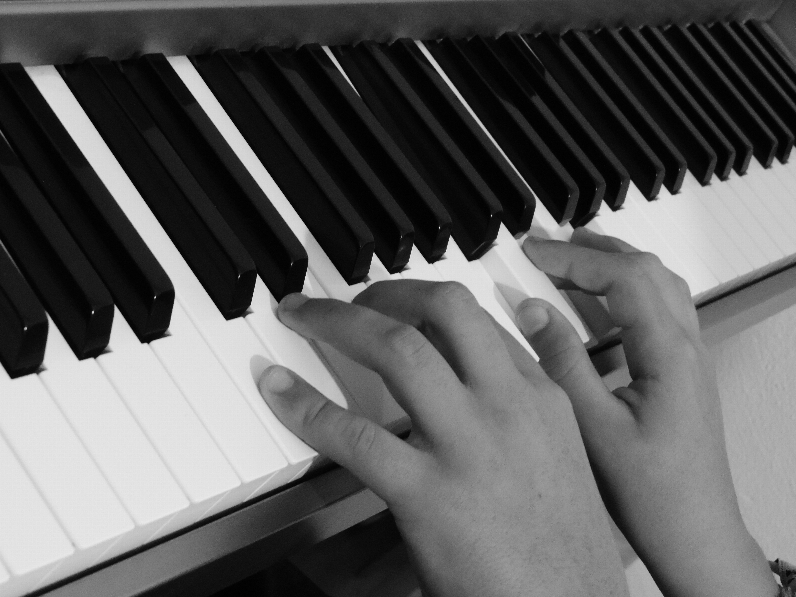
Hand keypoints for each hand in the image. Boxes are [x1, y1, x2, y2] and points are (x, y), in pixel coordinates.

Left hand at [257, 280, 628, 596]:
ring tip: (303, 315)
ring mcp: (468, 446)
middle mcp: (508, 407)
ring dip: (336, 321)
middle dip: (386, 289)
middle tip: (352, 298)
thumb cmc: (563, 551)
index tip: (395, 302)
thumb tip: (468, 382)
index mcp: (541, 400)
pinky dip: (305, 404)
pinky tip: (278, 388)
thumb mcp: (559, 459)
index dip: (426, 300)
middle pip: (443, 309)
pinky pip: (353, 433)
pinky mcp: (428, 495)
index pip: (480, 320)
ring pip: (395, 348)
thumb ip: (518, 410)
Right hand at [521, 228, 776, 596]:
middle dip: (594, 249)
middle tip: (545, 246)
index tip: (531, 253)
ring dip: (614, 263)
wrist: (694, 535)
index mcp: (671, 355)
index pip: (624, 278)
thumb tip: (532, 310)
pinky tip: (596, 304)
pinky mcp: (682, 375)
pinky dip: (625, 291)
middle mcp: (688, 348)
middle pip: (647, 270)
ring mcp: (690, 360)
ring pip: (658, 286)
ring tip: (570, 257)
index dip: (574, 257)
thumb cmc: (651, 495)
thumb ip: (561, 362)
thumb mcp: (592, 427)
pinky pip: (660, 310)